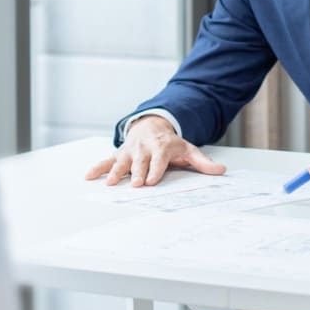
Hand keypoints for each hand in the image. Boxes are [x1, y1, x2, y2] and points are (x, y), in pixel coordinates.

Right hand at [84, 115, 225, 186]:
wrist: (152, 125)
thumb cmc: (171, 143)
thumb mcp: (189, 149)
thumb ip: (203, 162)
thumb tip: (221, 171)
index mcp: (161, 147)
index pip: (159, 159)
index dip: (156, 169)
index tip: (152, 181)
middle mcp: (144, 148)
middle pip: (140, 161)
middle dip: (137, 172)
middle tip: (136, 184)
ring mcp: (130, 150)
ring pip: (122, 161)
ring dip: (116, 171)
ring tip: (111, 182)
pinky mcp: (119, 153)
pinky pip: (106, 160)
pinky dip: (97, 168)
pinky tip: (89, 176)